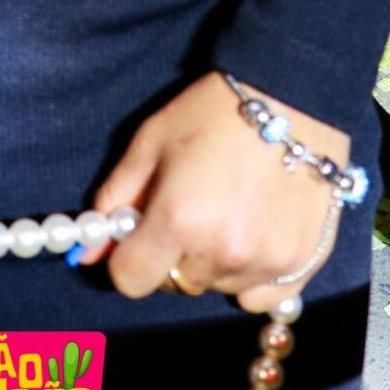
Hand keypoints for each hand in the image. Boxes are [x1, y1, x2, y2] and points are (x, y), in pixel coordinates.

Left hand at [86, 72, 346, 313]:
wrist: (294, 93)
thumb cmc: (213, 110)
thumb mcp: (150, 141)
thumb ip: (115, 199)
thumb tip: (88, 252)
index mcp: (178, 220)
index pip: (130, 280)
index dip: (128, 256)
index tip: (141, 233)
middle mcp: (222, 252)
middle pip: (176, 282)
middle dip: (173, 254)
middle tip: (192, 208)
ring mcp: (266, 263)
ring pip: (218, 287)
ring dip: (214, 262)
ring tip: (230, 211)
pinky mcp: (301, 263)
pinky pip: (261, 297)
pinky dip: (253, 276)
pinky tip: (258, 232)